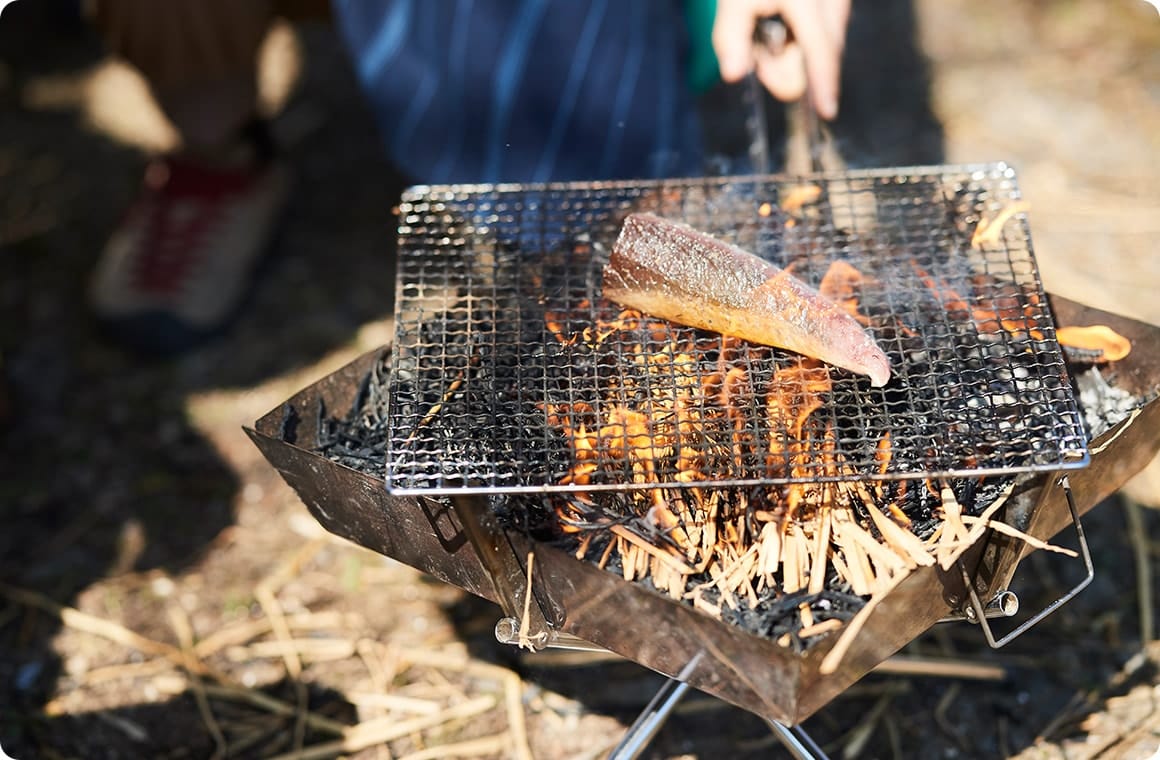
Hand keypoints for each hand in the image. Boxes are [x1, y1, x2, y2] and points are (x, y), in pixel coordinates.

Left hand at [712, 0, 850, 119]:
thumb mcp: (733, 1)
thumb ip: (731, 38)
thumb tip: (734, 75)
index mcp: (807, 0)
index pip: (822, 48)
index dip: (824, 83)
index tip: (827, 112)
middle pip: (824, 50)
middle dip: (793, 65)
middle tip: (763, 59)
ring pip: (824, 42)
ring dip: (796, 51)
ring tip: (769, 36)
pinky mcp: (837, 2)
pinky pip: (823, 31)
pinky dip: (801, 39)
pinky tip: (782, 28)